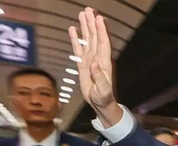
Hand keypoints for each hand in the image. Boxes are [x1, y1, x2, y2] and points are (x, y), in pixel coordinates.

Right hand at [68, 8, 121, 125]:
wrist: (100, 103)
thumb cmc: (104, 97)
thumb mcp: (103, 90)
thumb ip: (99, 77)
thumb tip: (94, 64)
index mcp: (104, 63)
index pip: (103, 43)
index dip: (101, 30)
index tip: (99, 18)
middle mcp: (97, 58)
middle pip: (95, 37)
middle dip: (92, 23)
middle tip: (88, 10)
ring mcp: (90, 59)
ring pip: (87, 40)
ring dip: (85, 27)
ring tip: (82, 14)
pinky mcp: (83, 64)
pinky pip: (78, 49)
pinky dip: (76, 39)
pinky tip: (73, 30)